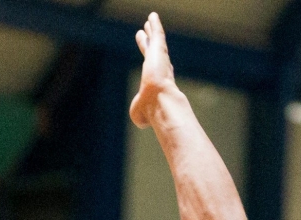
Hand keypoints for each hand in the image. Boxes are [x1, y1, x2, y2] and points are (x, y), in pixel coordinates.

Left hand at [129, 13, 178, 127]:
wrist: (159, 103)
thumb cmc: (151, 112)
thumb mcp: (140, 115)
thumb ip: (140, 114)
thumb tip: (141, 123)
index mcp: (157, 82)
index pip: (155, 68)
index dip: (152, 60)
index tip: (151, 54)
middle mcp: (160, 69)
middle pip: (154, 52)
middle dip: (150, 42)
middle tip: (146, 32)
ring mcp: (160, 59)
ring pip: (156, 40)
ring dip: (152, 30)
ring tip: (149, 20)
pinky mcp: (159, 50)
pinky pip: (157, 33)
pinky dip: (155, 24)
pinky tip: (152, 16)